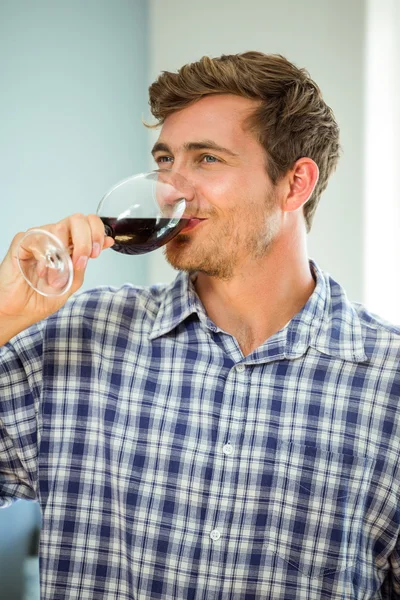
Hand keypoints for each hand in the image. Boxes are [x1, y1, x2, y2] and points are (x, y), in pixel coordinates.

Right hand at [0, 214, 113, 343]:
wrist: (19, 311)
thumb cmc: (41, 298)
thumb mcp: (72, 282)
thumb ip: (85, 262)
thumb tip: (106, 243)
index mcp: (70, 244)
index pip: (88, 223)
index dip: (98, 232)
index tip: (99, 250)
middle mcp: (56, 238)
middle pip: (77, 219)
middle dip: (85, 240)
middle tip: (81, 261)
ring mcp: (39, 238)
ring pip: (59, 228)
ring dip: (62, 256)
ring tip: (56, 277)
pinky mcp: (22, 242)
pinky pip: (38, 239)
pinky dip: (45, 258)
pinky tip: (43, 272)